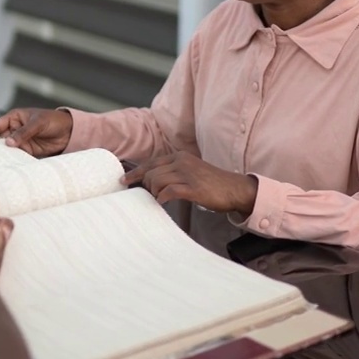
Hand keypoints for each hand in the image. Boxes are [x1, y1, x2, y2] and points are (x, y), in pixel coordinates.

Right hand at [0, 108, 72, 157]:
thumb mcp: (38, 123)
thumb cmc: (54, 120)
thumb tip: (9, 142)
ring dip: (3, 155)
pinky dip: (13, 160)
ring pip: (7, 149)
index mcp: (15, 118)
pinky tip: (9, 165)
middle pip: (0, 139)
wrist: (70, 132)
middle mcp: (16, 129)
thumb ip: (24, 132)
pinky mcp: (28, 151)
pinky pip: (17, 156)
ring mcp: (21, 141)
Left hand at [121, 152, 258, 215]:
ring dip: (155, 193)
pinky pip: (168, 192)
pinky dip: (163, 198)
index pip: (151, 163)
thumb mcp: (191, 171)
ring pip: (156, 182)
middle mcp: (182, 162)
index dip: (135, 172)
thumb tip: (152, 181)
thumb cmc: (212, 183)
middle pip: (151, 173)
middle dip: (147, 187)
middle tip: (152, 196)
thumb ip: (173, 172)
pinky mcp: (193, 188)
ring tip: (162, 199)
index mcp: (179, 156)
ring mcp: (187, 174)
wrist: (235, 189)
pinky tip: (165, 202)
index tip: (124, 181)